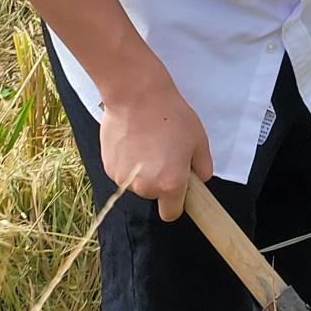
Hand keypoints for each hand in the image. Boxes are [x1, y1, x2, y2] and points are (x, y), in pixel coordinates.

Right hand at [99, 76, 212, 220]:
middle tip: (167, 153)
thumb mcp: (199, 141)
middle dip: (162, 180)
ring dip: (144, 171)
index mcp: (170, 184)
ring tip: (150, 142)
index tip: (180, 191)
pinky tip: (134, 141)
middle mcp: (144, 187)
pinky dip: (129, 162)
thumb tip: (200, 179)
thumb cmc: (172, 117)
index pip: (172, 213)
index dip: (178, 203)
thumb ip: (203, 167)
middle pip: (155, 195)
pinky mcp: (108, 168)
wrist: (137, 97)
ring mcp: (123, 179)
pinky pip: (124, 172)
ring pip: (138, 183)